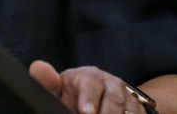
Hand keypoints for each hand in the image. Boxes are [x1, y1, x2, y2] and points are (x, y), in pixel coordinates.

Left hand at [29, 60, 145, 113]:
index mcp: (89, 76)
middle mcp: (111, 84)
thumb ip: (47, 82)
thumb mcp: (58, 90)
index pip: (91, 83)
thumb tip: (39, 67)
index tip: (85, 112)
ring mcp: (127, 97)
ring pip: (130, 109)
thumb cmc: (72, 97)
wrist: (94, 102)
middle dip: (107, 113)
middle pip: (115, 99)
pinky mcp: (138, 110)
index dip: (89, 98)